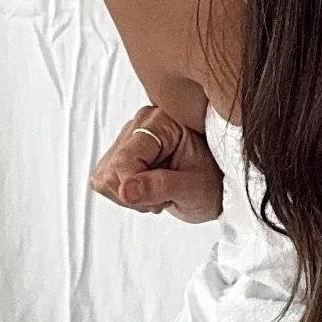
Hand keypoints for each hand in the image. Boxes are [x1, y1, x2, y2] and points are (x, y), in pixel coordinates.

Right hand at [90, 108, 224, 221]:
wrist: (217, 185)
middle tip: (166, 193)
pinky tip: (150, 189)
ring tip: (161, 190)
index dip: (133, 186)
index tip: (156, 200)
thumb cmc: (214, 182)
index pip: (124, 159)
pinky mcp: (121, 154)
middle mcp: (141, 123)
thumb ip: (160, 186)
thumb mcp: (194, 188)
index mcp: (160, 121)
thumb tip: (126, 191)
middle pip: (111, 169)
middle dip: (135, 192)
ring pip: (104, 177)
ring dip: (131, 195)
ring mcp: (129, 138)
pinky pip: (105, 182)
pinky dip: (127, 194)